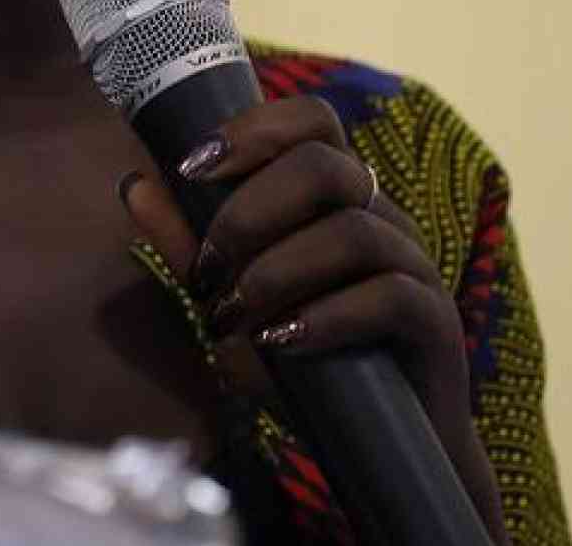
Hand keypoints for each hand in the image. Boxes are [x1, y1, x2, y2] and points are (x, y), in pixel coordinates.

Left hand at [118, 97, 506, 542]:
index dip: (252, 129)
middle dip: (248, 212)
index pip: (312, 121)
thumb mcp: (232, 304)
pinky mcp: (436, 324)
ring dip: (276, 271)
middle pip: (325, 164)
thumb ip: (189, 245)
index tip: (190, 168)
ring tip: (235, 316)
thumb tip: (135, 184)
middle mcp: (381, 217)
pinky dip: (324, 317)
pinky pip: (389, 296)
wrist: (375, 449)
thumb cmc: (301, 362)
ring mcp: (415, 266)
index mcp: (338, 198)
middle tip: (207, 269)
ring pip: (352, 231)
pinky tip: (281, 343)